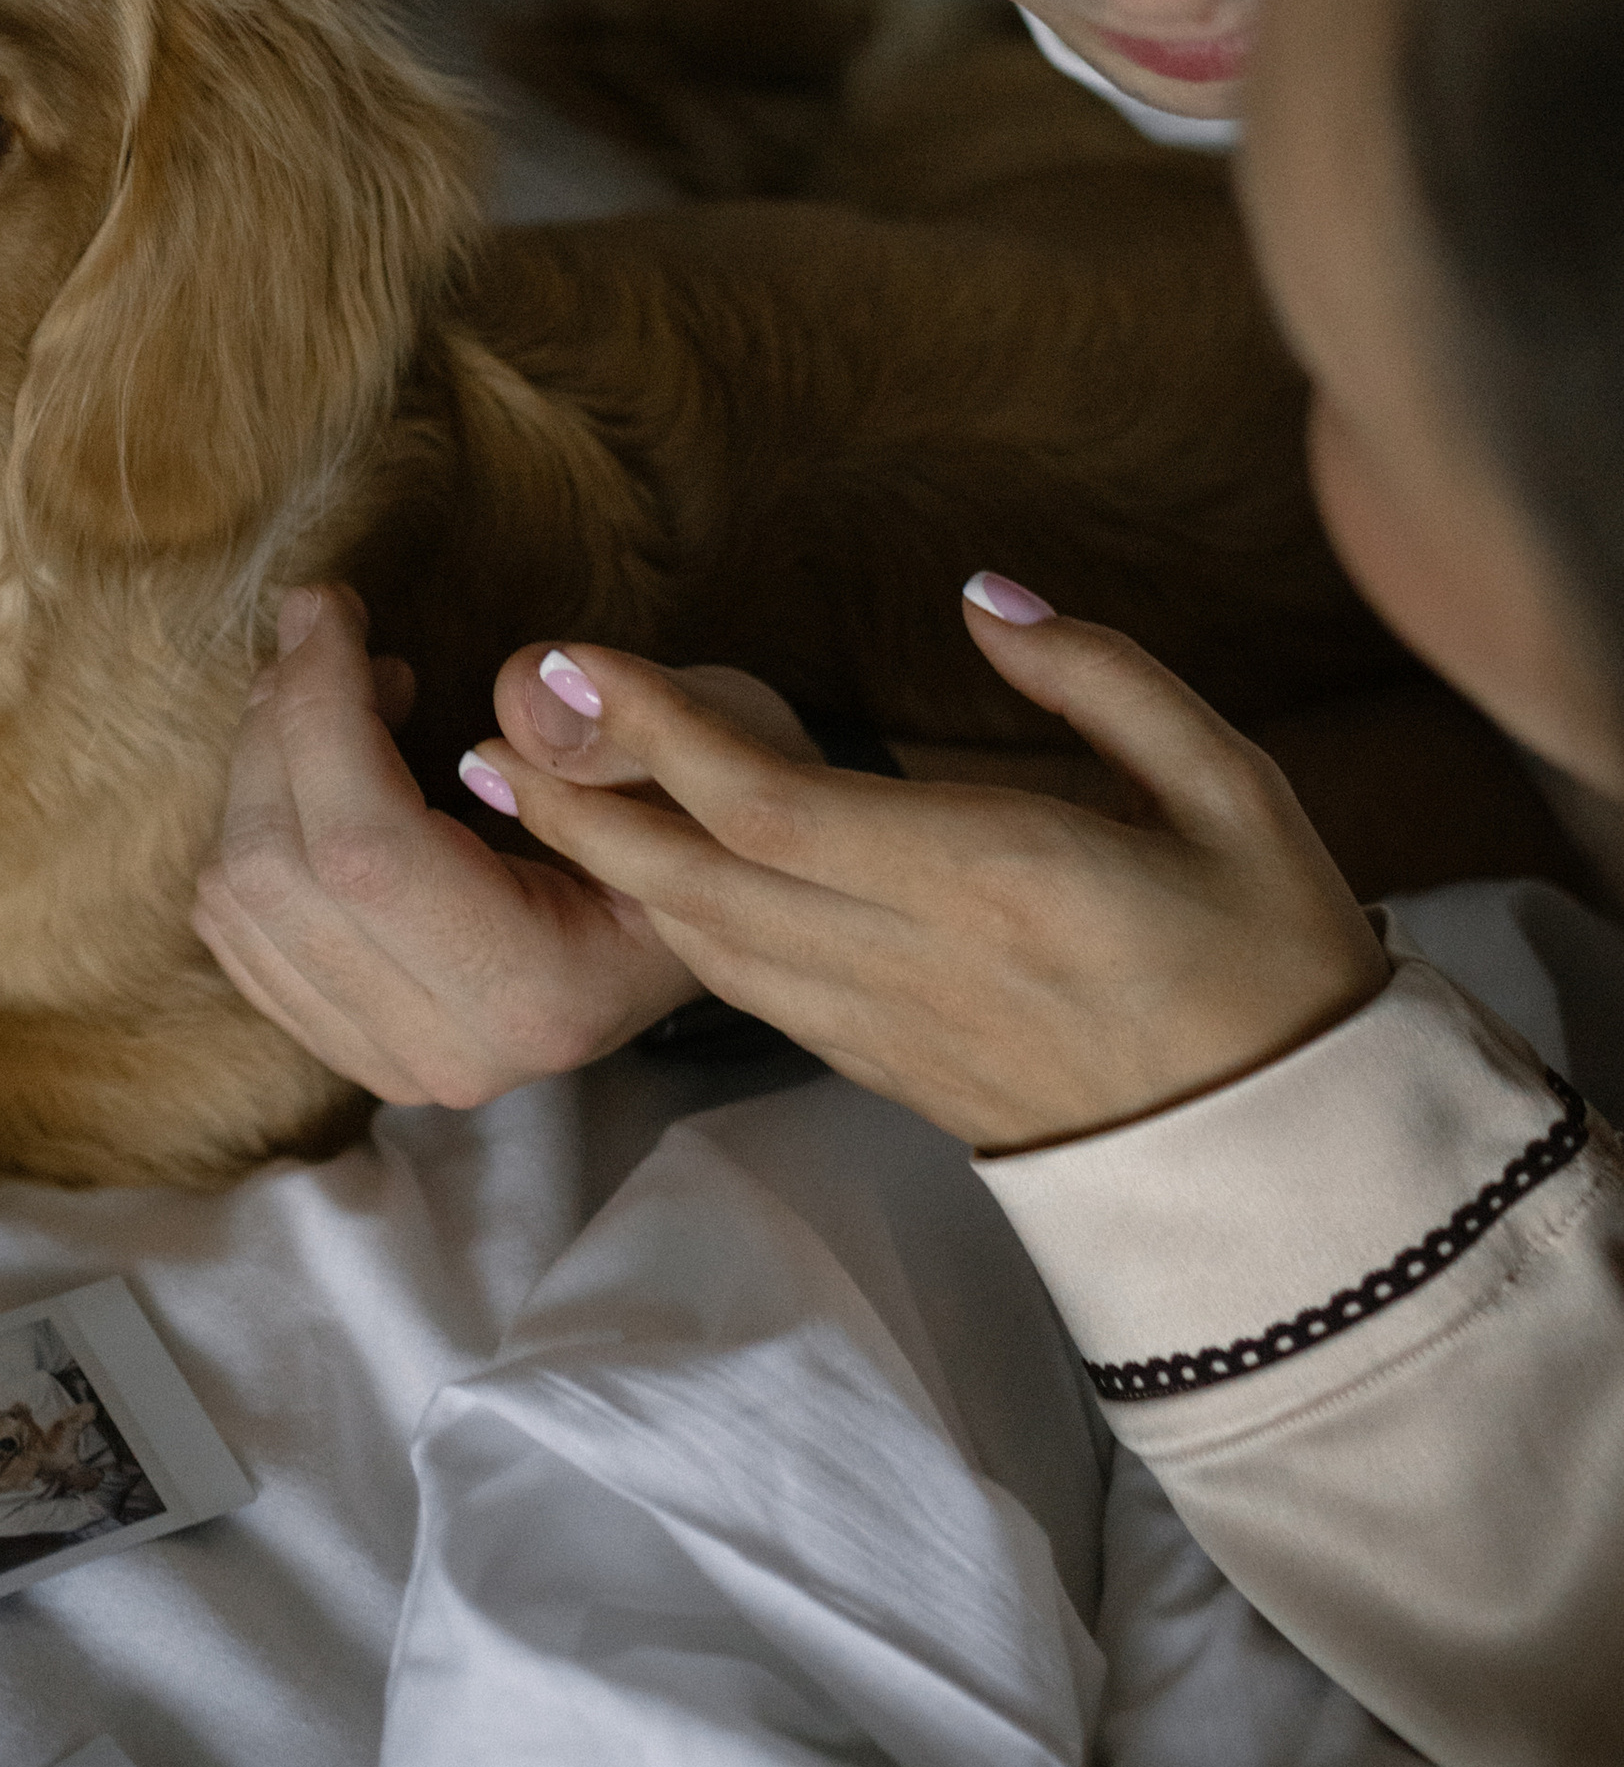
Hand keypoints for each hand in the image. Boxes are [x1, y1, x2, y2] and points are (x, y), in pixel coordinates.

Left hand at [191, 585, 809, 1106]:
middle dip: (281, 721)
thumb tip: (513, 696)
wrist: (733, 917)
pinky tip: (328, 769)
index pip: (364, 849)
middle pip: (277, 870)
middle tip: (334, 633)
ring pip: (237, 899)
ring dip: (263, 765)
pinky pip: (235, 929)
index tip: (324, 602)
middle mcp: (453, 1053)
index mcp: (542, 992)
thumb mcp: (719, 738)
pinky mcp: (352, 1048)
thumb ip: (620, 719)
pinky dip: (256, 822)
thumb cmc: (720, 809)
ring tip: (351, 695)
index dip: (319, 706)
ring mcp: (393, 1065)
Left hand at [465, 583, 1391, 1150]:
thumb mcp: (1236, 794)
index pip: (776, 805)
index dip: (656, 732)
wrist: (1284, 1172)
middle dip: (579, 799)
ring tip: (508, 784)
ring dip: (599, 863)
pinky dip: (667, 925)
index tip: (566, 662)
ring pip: (707, 941)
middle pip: (702, 879)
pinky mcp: (883, 1069)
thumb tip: (987, 595)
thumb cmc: (1273, 964)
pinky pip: (749, 988)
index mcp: (998, 882)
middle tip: (481, 721)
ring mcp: (888, 1029)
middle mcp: (915, 962)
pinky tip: (625, 875)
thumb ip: (1107, 681)